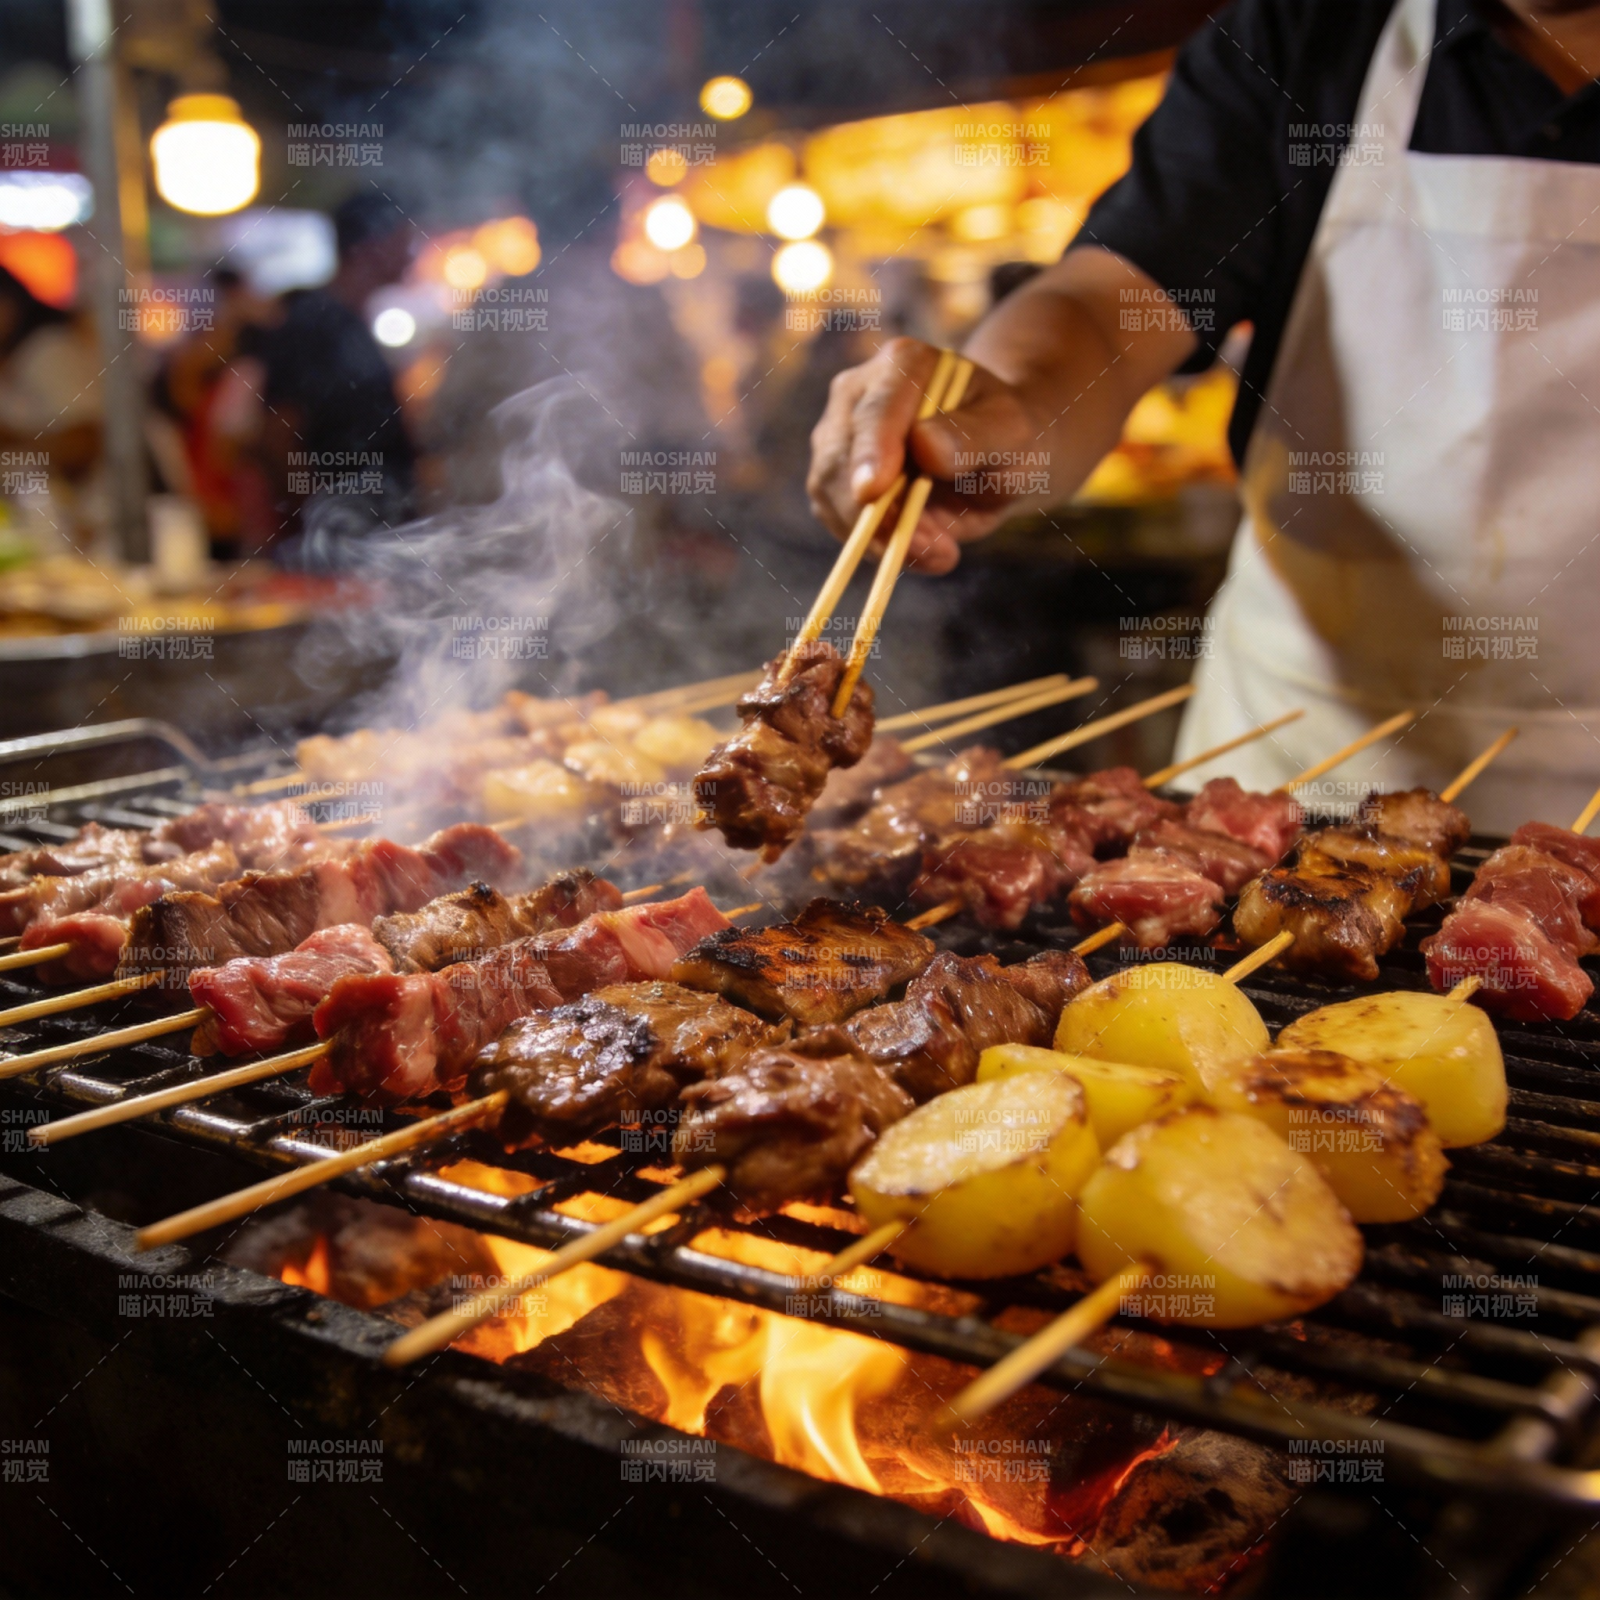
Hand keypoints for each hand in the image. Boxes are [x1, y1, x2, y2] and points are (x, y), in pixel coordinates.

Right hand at [806, 337, 1046, 575]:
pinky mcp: (834, 480)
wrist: (995, 456)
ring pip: (831, 494)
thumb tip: (923, 445)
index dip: (870, 452)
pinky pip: (838, 521)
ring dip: (880, 537)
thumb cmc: (1006, 436)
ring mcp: (838, 437)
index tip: (873, 492)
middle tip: (938, 550)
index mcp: (903, 364)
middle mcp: (858, 394)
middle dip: (879, 514)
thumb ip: (971, 436)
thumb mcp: (1010, 433)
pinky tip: (923, 551)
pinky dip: (876, 546)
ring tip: (942, 552)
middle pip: (840, 458)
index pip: (876, 411)